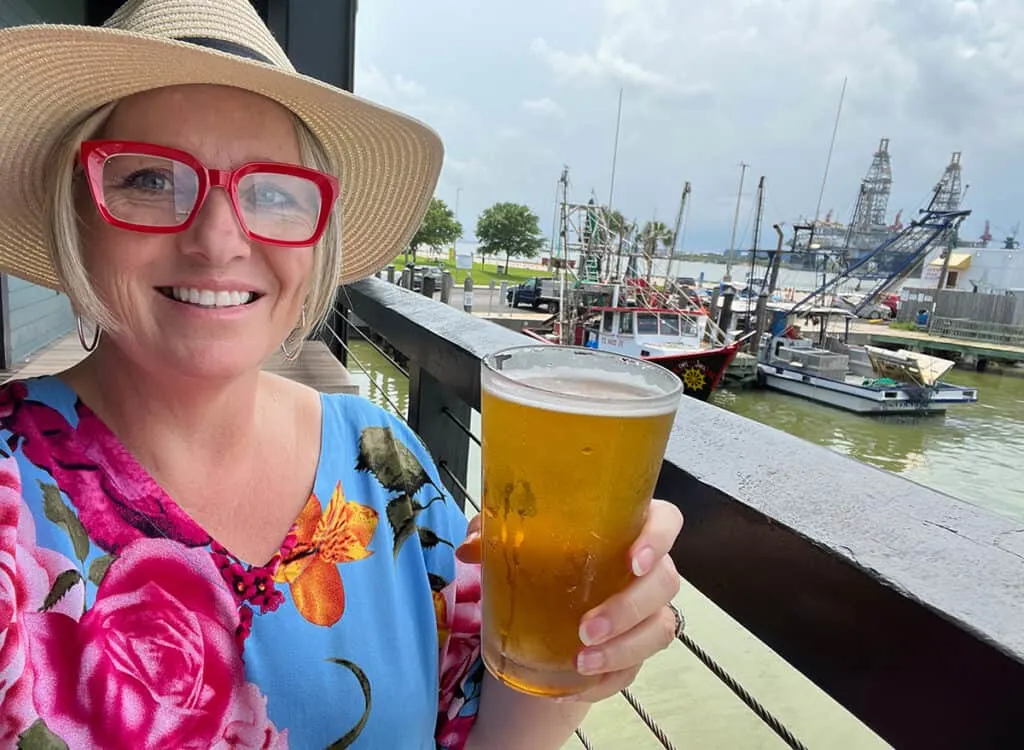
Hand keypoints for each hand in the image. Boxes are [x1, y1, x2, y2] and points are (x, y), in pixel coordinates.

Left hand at [455, 500, 683, 702]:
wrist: (542, 605)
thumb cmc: (542, 556)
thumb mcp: (513, 539)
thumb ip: (493, 533)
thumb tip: (471, 547)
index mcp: (627, 528)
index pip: (666, 521)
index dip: (658, 538)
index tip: (632, 561)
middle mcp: (647, 568)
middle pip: (665, 582)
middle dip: (629, 608)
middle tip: (587, 628)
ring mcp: (648, 611)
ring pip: (659, 629)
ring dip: (624, 649)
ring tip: (582, 662)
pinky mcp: (636, 649)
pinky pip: (635, 668)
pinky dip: (607, 680)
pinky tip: (577, 687)